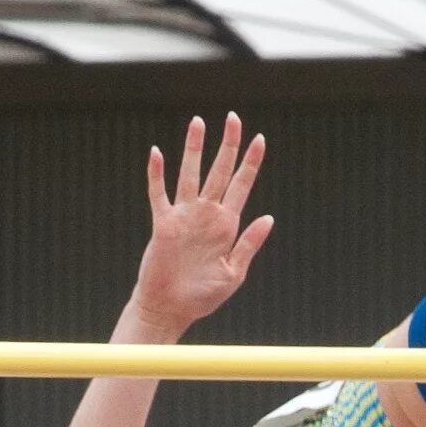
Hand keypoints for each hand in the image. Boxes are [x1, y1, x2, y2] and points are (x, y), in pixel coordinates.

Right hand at [131, 113, 273, 330]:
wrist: (170, 309)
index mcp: (227, 225)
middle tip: (234, 117)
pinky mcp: (163, 223)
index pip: (242, 186)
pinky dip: (157, 174)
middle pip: (219, 172)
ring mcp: (184, 216)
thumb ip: (249, 244)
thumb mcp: (234, 273)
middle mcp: (207, 215)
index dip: (251, 163)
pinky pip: (159, 194)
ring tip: (198, 122)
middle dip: (228, 145)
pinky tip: (156, 153)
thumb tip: (268, 217)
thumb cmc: (203, 296)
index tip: (259, 139)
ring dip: (194, 149)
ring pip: (190, 174)